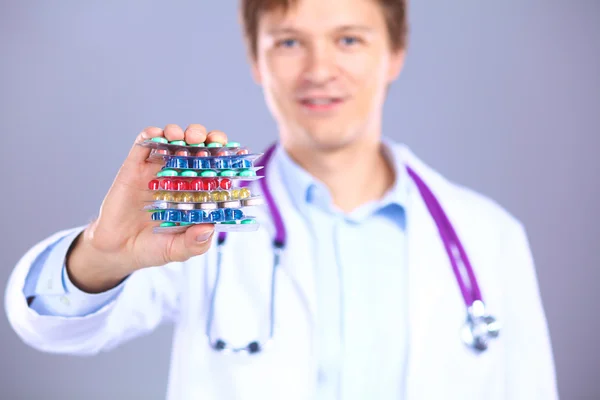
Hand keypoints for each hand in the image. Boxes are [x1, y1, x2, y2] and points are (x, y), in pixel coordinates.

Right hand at [67, 124, 227, 292]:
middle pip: (198, 149)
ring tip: (183, 138)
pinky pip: (143, 145)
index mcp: (197, 193)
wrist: (117, 250)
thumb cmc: (153, 248)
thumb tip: (209, 229)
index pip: (217, 170)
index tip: (236, 153)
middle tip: (209, 141)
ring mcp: (157, 170)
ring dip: (180, 134)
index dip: (227, 159)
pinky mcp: (133, 168)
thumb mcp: (177, 250)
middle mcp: (180, 177)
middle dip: (207, 139)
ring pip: (173, 142)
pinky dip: (151, 135)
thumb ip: (194, 243)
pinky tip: (158, 135)